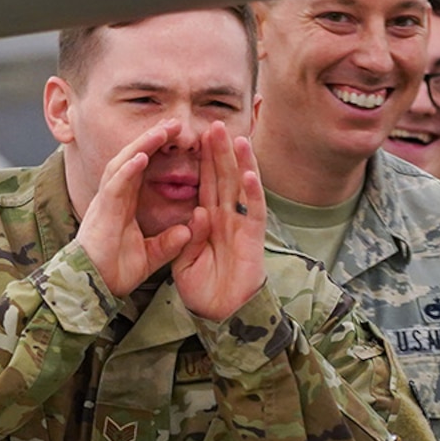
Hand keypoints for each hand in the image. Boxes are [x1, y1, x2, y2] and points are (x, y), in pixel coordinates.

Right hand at [73, 120, 197, 297]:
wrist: (93, 288)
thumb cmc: (115, 272)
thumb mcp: (151, 256)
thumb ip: (168, 243)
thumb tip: (188, 230)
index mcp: (124, 204)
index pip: (141, 170)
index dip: (156, 151)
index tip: (176, 138)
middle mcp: (114, 197)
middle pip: (132, 158)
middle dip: (151, 139)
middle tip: (172, 122)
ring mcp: (106, 202)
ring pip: (123, 164)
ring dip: (141, 145)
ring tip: (161, 130)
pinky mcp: (102, 212)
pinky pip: (115, 185)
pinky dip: (127, 169)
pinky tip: (141, 156)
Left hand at [171, 122, 267, 321]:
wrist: (220, 316)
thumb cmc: (203, 289)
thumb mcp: (185, 261)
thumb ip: (189, 236)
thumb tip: (196, 212)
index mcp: (210, 221)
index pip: (206, 185)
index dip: (203, 162)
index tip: (198, 138)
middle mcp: (227, 218)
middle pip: (224, 179)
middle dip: (220, 152)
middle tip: (214, 124)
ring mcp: (242, 226)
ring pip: (242, 189)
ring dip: (239, 163)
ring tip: (236, 137)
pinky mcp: (253, 239)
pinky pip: (253, 212)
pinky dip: (252, 193)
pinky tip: (248, 173)